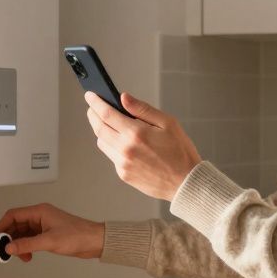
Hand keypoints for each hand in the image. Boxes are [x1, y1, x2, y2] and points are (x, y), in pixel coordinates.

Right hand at [0, 203, 104, 261]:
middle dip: (10, 238)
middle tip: (5, 251)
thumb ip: (27, 245)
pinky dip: (27, 247)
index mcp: (39, 211)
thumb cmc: (76, 236)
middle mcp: (40, 216)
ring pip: (23, 233)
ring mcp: (44, 225)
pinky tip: (28, 256)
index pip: (13, 215)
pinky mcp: (48, 233)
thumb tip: (9, 248)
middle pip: (16, 224)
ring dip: (19, 244)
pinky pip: (31, 238)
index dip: (2, 226)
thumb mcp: (49, 241)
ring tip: (20, 256)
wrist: (94, 241)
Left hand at [85, 91, 201, 200]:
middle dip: (93, 115)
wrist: (186, 182)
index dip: (96, 102)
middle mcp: (125, 149)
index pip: (106, 114)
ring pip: (102, 142)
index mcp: (136, 133)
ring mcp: (123, 164)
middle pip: (99, 128)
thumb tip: (123, 98)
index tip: (90, 95)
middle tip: (93, 107)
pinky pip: (111, 156)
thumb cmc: (180, 152)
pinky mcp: (124, 174)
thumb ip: (142, 109)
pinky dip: (112, 145)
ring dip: (101, 130)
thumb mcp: (168, 123)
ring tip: (107, 122)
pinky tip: (121, 141)